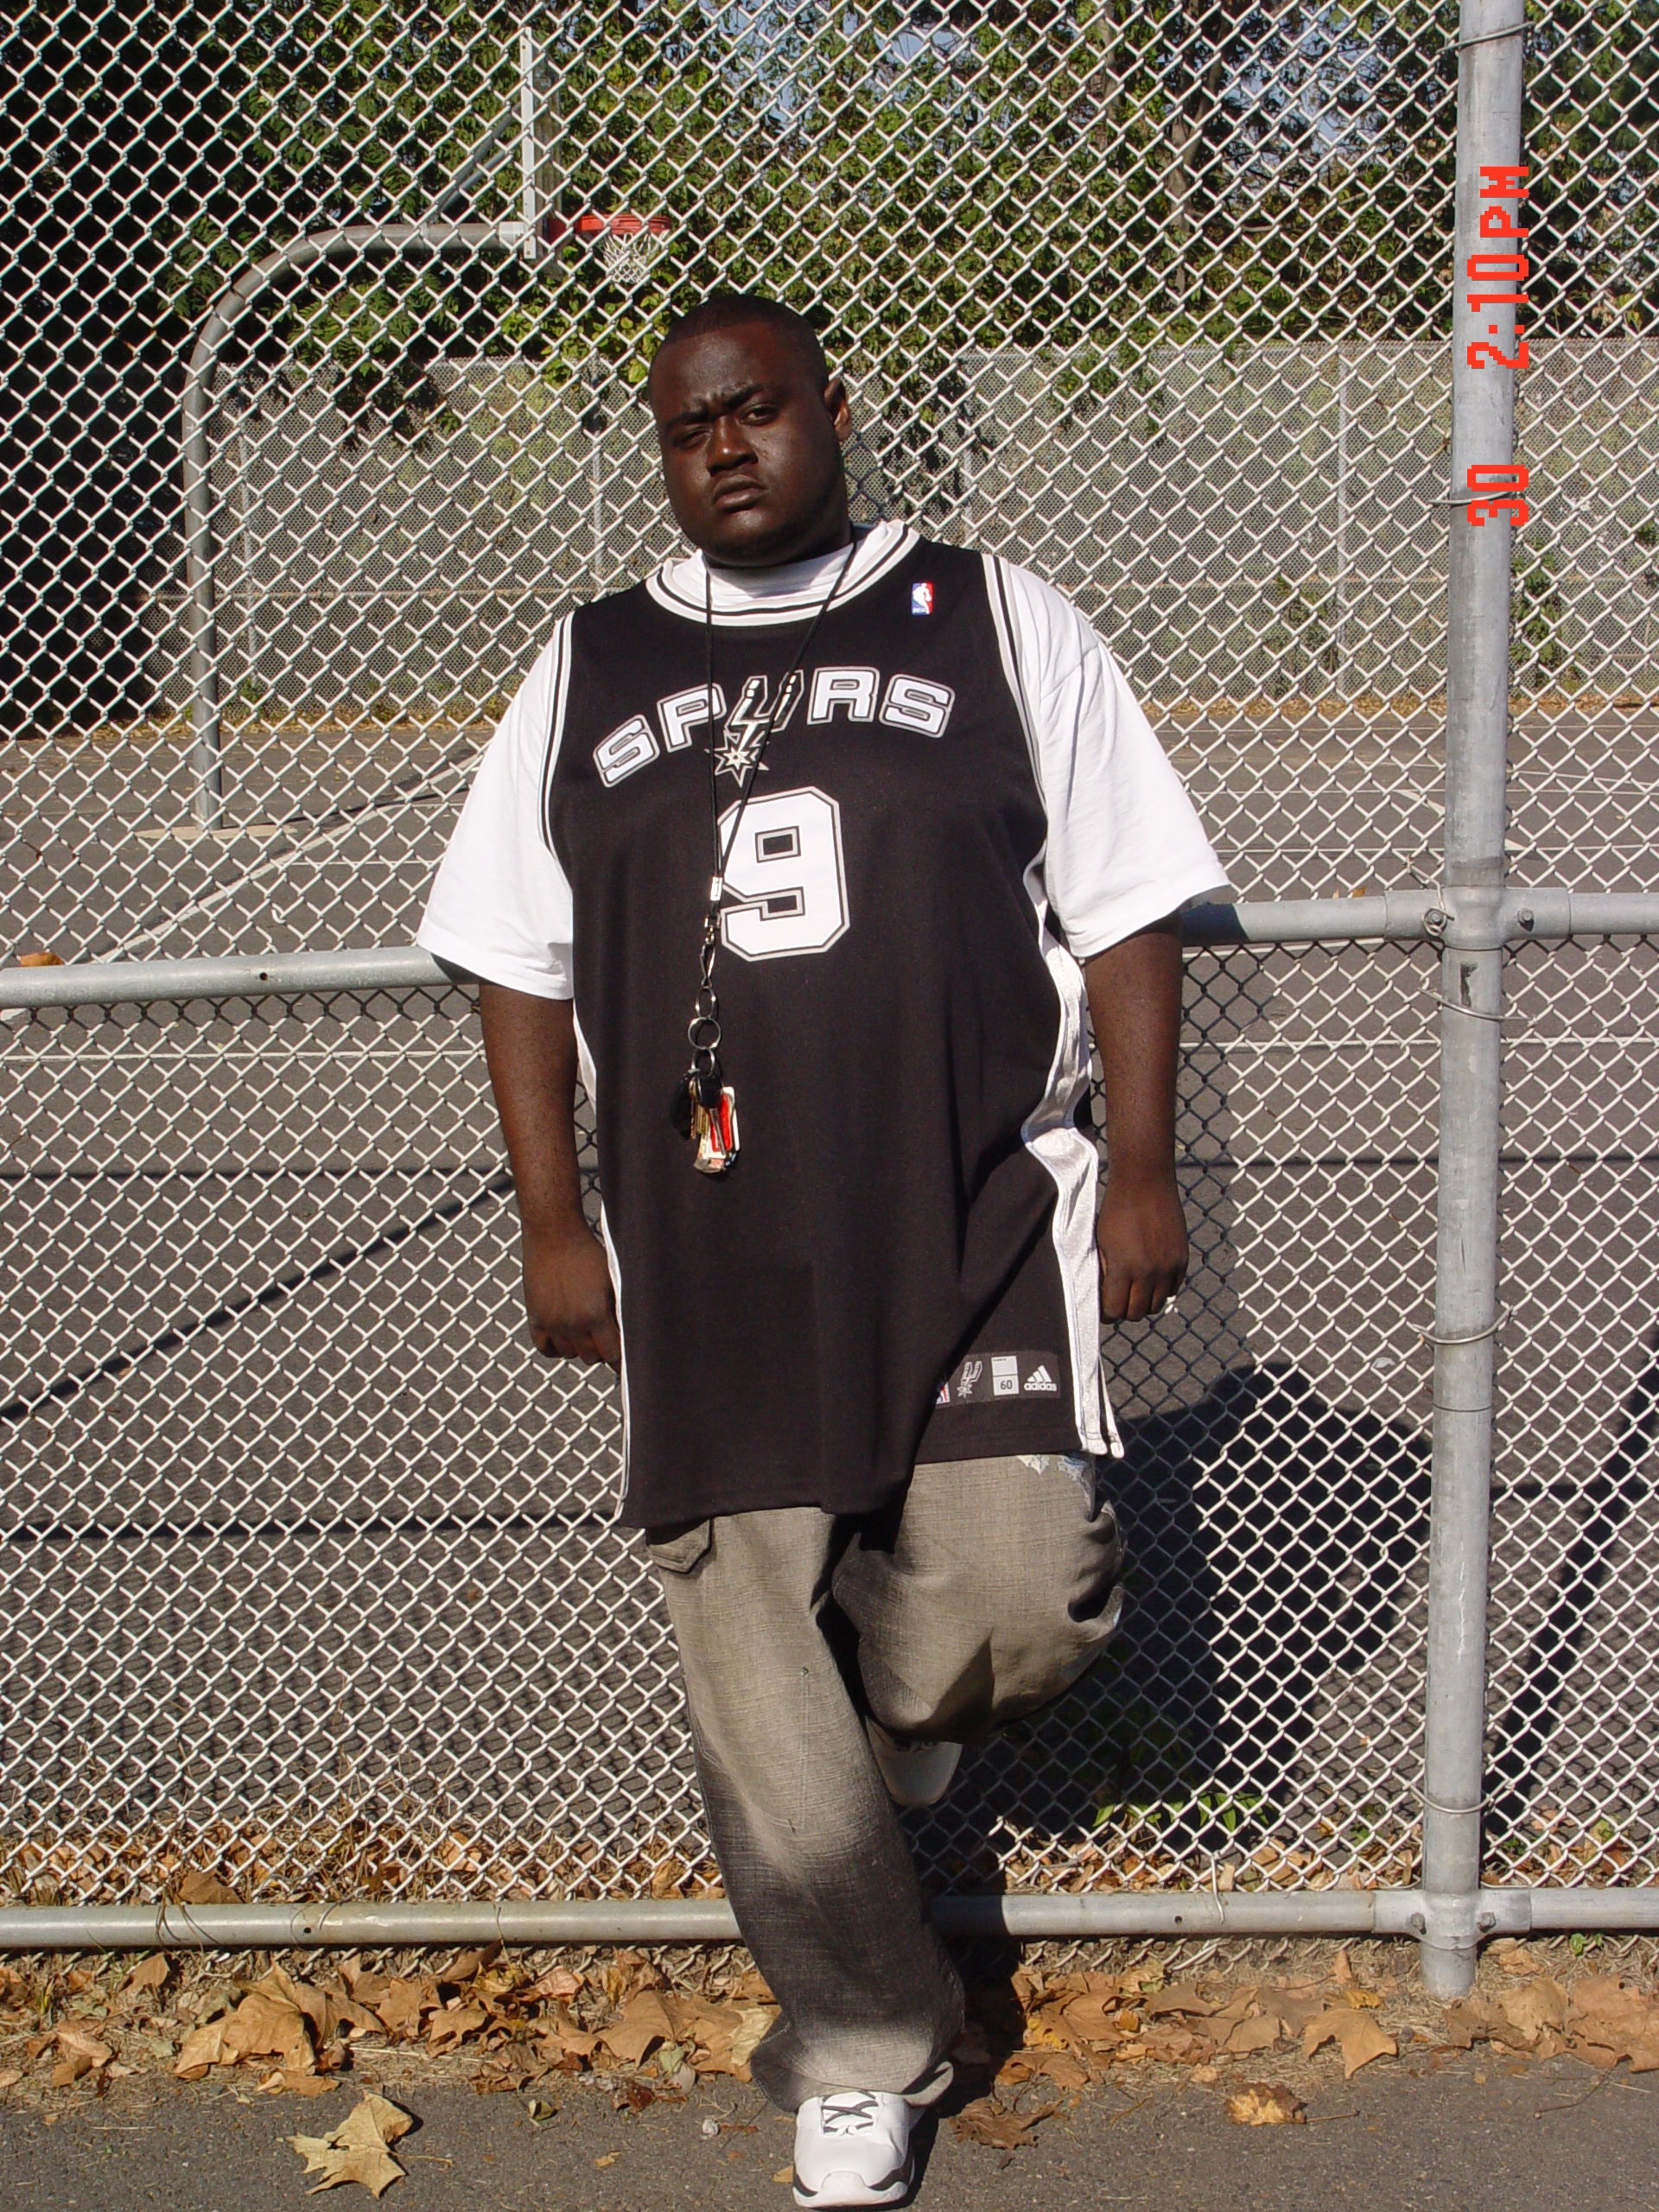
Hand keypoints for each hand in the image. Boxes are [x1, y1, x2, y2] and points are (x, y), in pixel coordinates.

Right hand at [522, 1215, 621, 1366]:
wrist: (554, 1234)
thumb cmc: (589, 1253)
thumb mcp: (611, 1281)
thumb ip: (618, 1310)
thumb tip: (629, 1334)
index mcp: (595, 1314)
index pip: (612, 1354)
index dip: (621, 1358)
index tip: (627, 1361)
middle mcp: (572, 1323)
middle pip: (591, 1357)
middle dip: (602, 1351)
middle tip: (607, 1339)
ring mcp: (551, 1322)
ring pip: (570, 1354)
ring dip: (580, 1348)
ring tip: (587, 1333)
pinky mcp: (535, 1316)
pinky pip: (545, 1348)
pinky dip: (556, 1348)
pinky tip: (566, 1338)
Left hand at [1097, 1166, 1187, 1321]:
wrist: (1145, 1182)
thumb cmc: (1116, 1210)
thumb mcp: (1102, 1243)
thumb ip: (1106, 1272)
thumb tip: (1105, 1295)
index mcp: (1124, 1269)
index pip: (1116, 1310)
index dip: (1107, 1312)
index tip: (1104, 1307)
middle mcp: (1149, 1272)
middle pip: (1137, 1313)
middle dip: (1125, 1309)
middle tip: (1119, 1298)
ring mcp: (1169, 1267)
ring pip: (1158, 1305)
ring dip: (1145, 1301)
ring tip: (1135, 1289)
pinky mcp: (1182, 1259)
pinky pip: (1173, 1289)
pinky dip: (1162, 1289)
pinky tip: (1151, 1278)